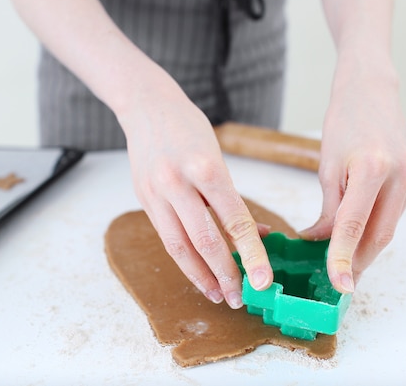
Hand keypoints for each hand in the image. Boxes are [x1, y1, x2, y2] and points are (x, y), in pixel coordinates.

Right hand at [120, 95, 273, 308]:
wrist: (147, 107)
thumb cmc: (189, 129)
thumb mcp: (219, 157)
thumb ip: (233, 199)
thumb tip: (258, 235)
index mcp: (206, 168)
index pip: (234, 221)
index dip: (251, 255)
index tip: (263, 281)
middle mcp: (178, 182)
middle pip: (204, 240)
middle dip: (224, 274)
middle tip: (239, 298)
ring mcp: (156, 192)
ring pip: (179, 246)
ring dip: (199, 275)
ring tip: (216, 294)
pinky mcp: (143, 198)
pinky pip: (165, 236)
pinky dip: (182, 259)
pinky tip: (196, 272)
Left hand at [299, 61, 405, 292]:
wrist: (370, 92)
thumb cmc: (343, 123)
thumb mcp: (327, 166)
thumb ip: (328, 209)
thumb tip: (321, 241)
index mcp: (372, 169)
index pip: (354, 226)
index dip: (343, 258)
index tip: (338, 283)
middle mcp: (398, 176)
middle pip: (379, 235)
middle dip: (358, 262)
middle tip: (339, 282)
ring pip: (388, 228)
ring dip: (366, 249)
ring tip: (344, 265)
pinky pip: (393, 214)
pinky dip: (374, 230)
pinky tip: (357, 240)